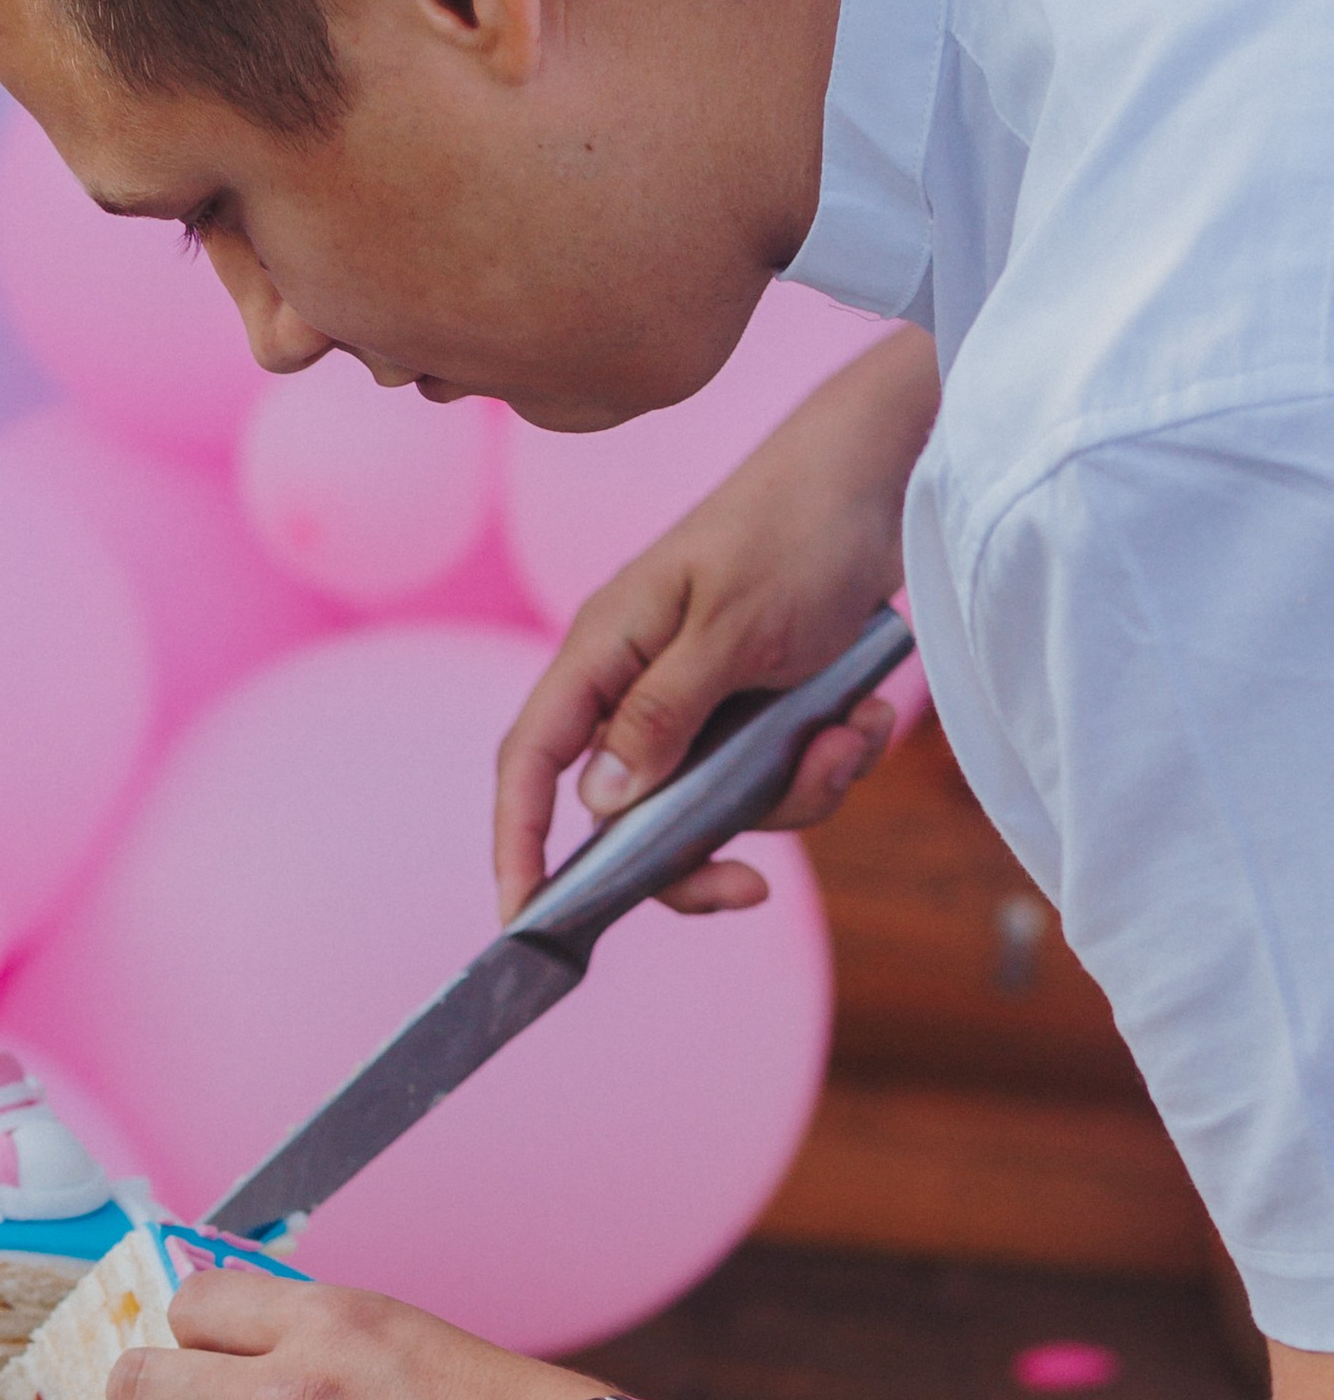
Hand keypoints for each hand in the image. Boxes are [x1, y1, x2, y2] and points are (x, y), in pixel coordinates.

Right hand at [493, 325, 937, 920]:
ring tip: (850, 734)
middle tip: (751, 887)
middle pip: (631, 816)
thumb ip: (662, 717)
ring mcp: (699, 704)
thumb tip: (598, 804)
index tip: (524, 917)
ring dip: (794, 793)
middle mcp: (639, 687)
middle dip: (700, 855)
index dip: (517, 843)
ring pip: (718, 808)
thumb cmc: (792, 532)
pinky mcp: (756, 712)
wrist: (881, 481)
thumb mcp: (731, 629)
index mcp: (603, 653)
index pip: (531, 763)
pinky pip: (776, 780)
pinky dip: (828, 761)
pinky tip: (864, 715)